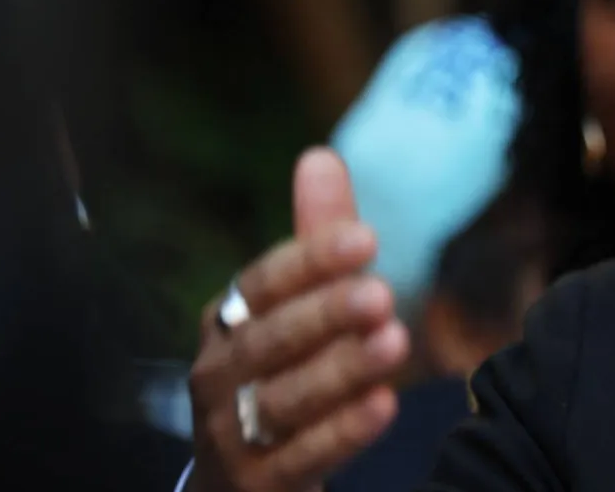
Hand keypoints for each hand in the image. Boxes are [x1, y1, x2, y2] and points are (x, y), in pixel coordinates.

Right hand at [187, 148, 410, 491]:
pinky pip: (300, 456)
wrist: (238, 478)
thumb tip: (321, 155)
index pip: (263, 282)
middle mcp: (219, 373)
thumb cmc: (278, 372)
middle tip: (382, 292)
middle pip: (273, 339)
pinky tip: (384, 405)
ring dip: (341, 369)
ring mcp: (231, 432)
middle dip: (327, 314)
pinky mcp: (256, 483)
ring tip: (395, 341)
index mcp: (228, 320)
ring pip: (285, 398)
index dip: (311, 259)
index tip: (368, 237)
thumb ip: (315, 238)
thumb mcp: (298, 306)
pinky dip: (342, 431)